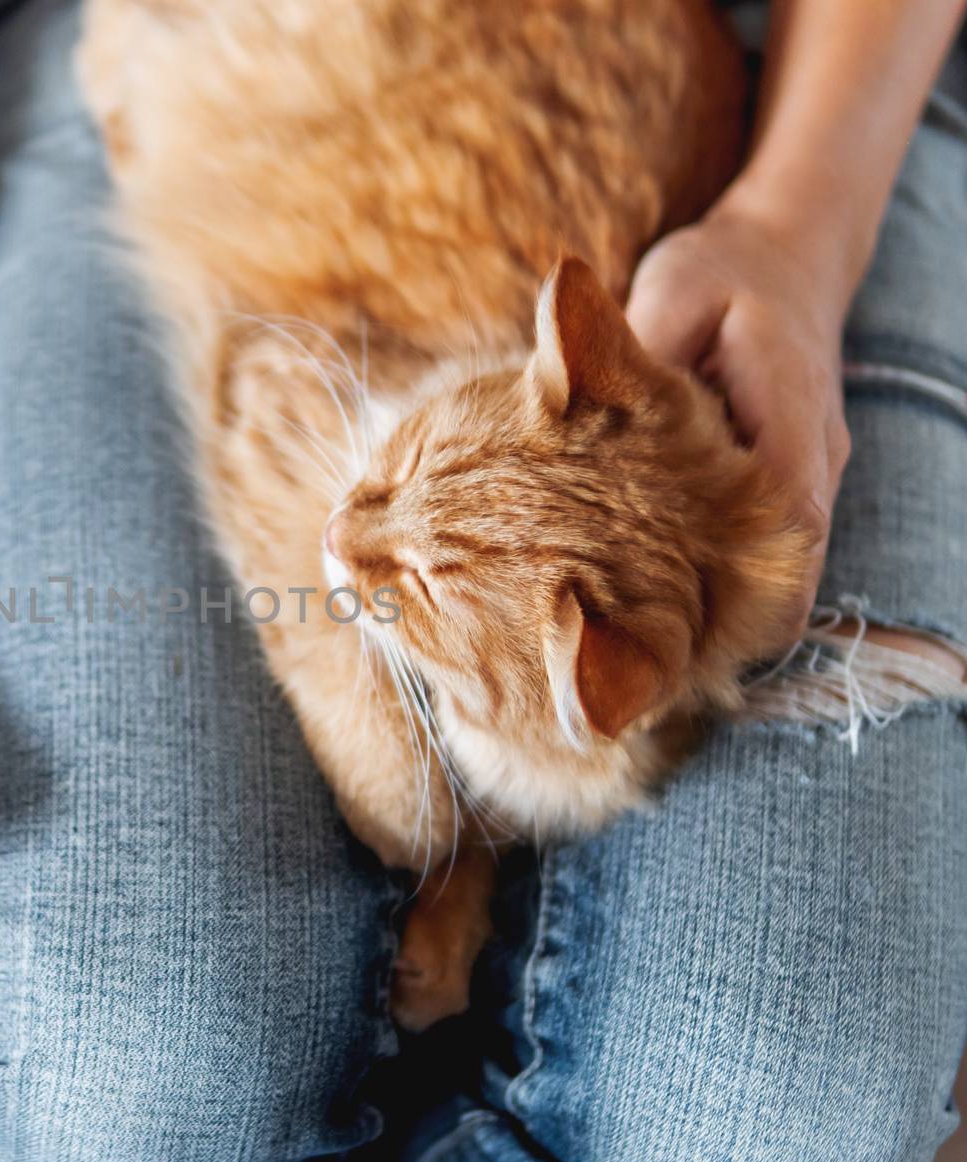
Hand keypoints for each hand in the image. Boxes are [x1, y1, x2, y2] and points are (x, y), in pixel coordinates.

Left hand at [627, 194, 852, 640]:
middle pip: (792, 571)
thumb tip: (580, 405)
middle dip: (725, 627)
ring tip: (635, 661)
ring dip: (722, 620)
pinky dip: (720, 595)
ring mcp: (809, 478)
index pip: (793, 516)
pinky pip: (766, 562)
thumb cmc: (720, 274)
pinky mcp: (786, 490)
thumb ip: (639, 355)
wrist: (783, 256)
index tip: (678, 631)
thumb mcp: (674, 292)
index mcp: (791, 408)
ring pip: (784, 577)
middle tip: (636, 672)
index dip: (747, 585)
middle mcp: (814, 457)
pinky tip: (649, 618)